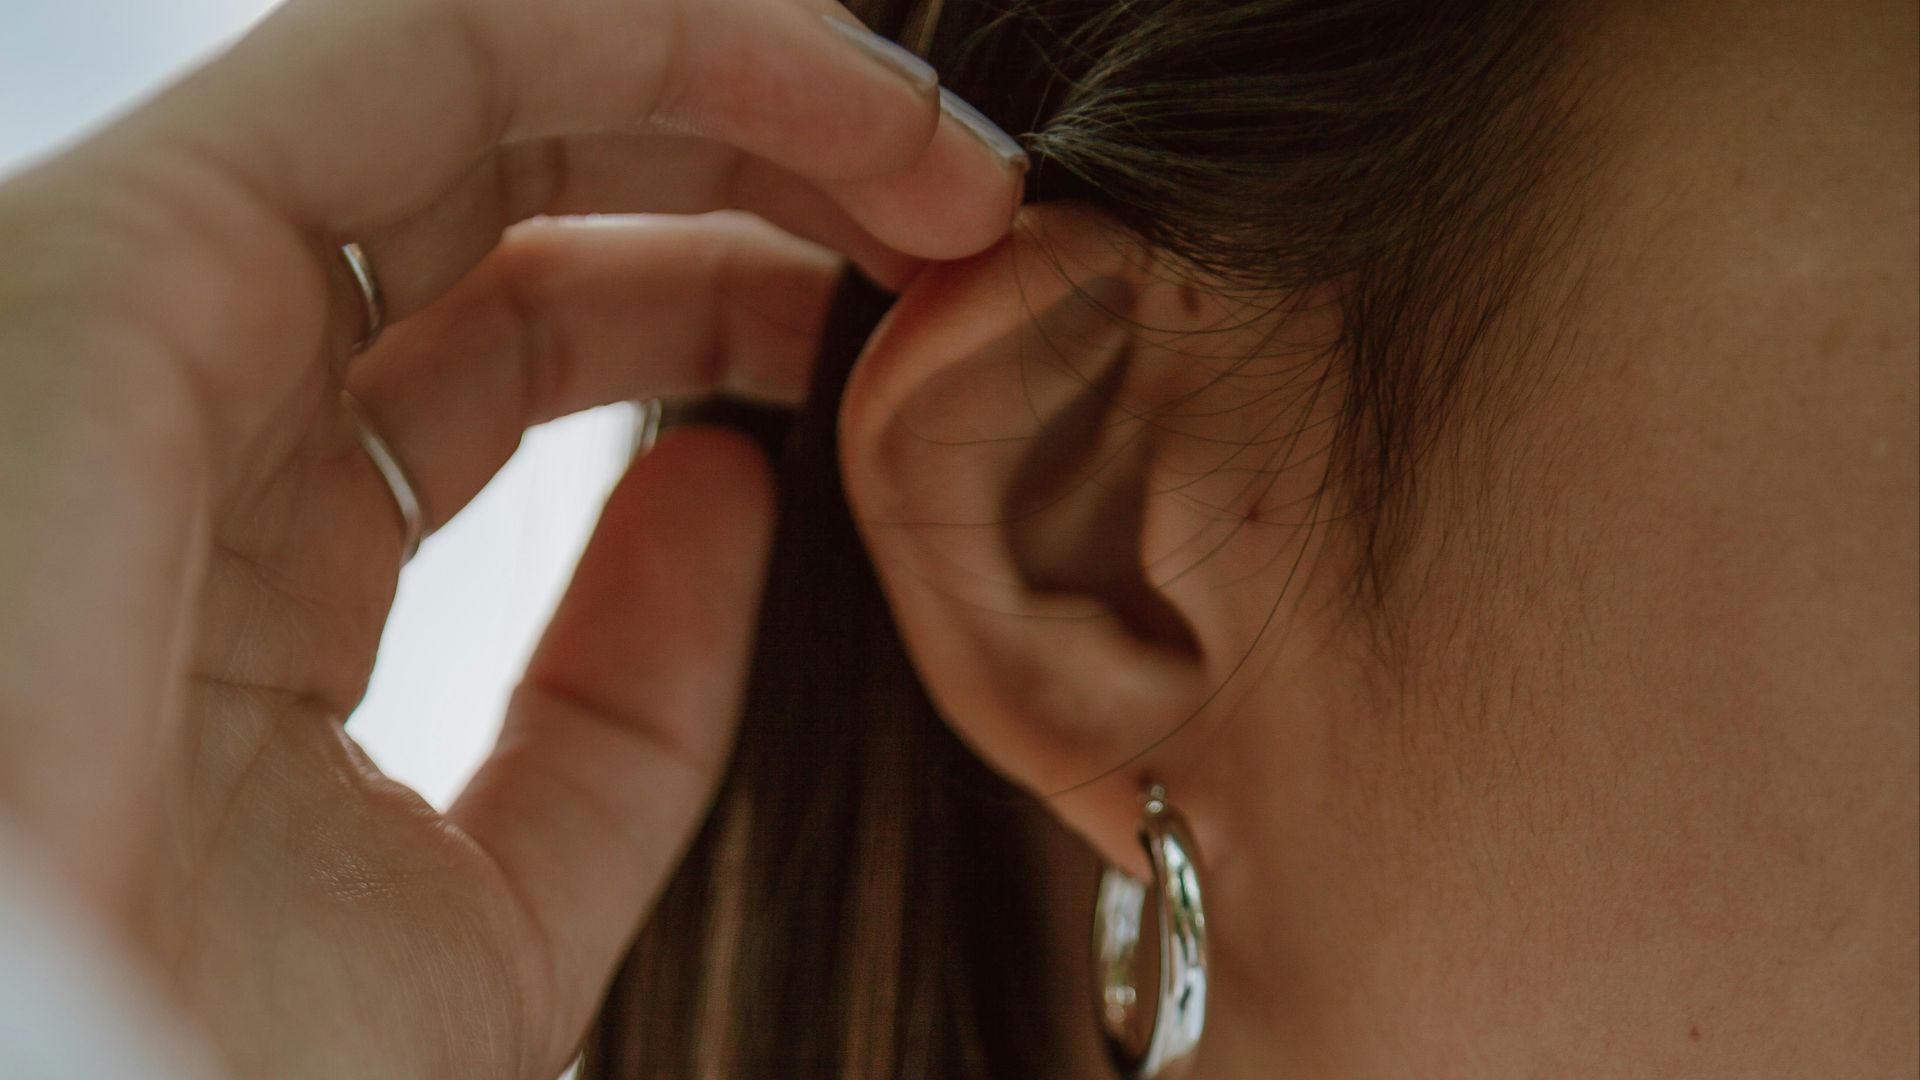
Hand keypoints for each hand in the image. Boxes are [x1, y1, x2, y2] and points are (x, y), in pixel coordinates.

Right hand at [0, 0, 1022, 1073]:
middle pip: (504, 193)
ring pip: (468, 84)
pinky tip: (844, 109)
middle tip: (964, 224)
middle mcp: (192, 410)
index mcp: (264, 560)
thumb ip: (621, 701)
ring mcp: (135, 321)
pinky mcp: (109, 260)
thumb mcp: (507, 895)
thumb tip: (730, 489)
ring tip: (950, 173)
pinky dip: (649, 37)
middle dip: (753, 171)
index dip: (724, 302)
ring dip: (738, 86)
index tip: (911, 330)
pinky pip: (409, 49)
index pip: (507, 343)